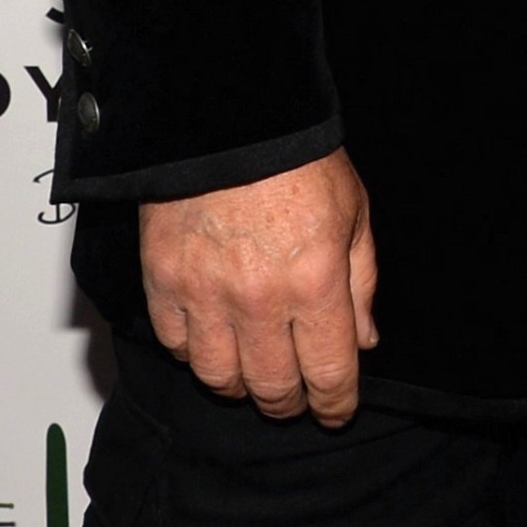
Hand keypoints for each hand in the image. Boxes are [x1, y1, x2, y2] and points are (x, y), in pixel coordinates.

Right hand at [138, 153, 380, 425]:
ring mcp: (204, 294)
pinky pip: (175, 345)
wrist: (226, 115)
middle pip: (273, 388)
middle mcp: (258, 300)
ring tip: (253, 374)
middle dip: (290, 403)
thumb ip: (361, 283)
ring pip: (220, 378)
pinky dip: (194, 353)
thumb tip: (364, 339)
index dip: (335, 404)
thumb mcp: (353, 212)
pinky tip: (211, 341)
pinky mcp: (162, 281)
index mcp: (314, 283)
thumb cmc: (295, 156)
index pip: (328, 374)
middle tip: (296, 397)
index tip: (336, 411)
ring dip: (241, 385)